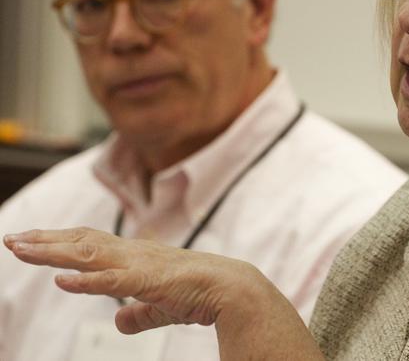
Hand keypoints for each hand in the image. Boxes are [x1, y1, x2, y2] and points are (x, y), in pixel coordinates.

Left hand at [3, 227, 263, 333]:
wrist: (232, 289)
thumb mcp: (161, 307)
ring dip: (53, 252)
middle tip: (11, 239)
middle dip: (45, 240)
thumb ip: (138, 313)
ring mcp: (140, 265)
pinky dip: (85, 281)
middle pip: (82, 241)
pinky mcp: (149, 281)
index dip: (59, 240)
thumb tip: (119, 323)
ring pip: (89, 255)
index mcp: (137, 256)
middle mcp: (134, 253)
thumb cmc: (201, 294)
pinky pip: (112, 281)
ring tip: (21, 250)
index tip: (30, 240)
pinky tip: (61, 282)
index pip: (91, 242)